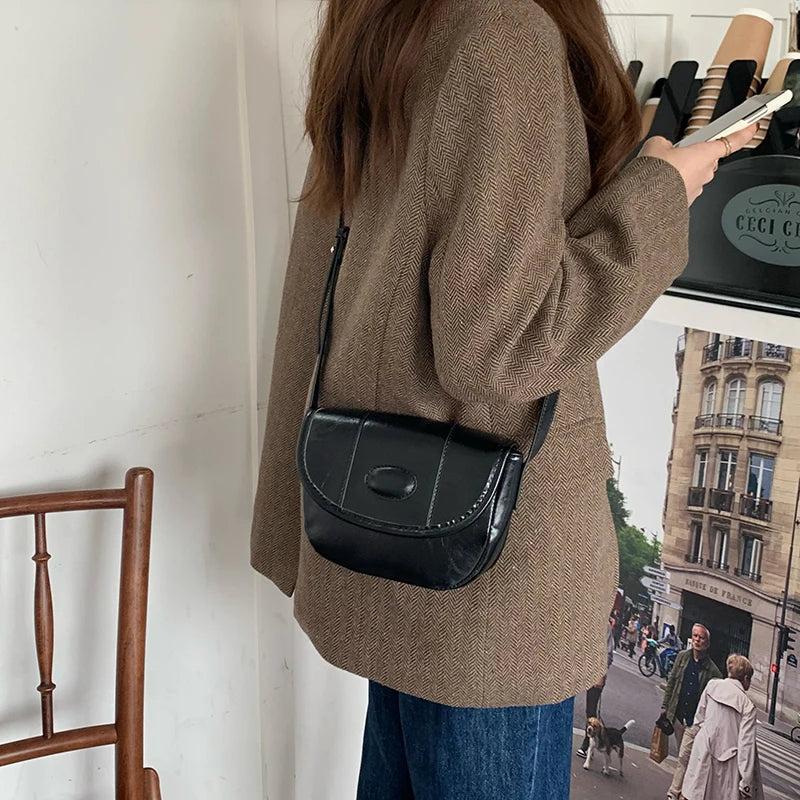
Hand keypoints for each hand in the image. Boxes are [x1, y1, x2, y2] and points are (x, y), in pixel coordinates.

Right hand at [639, 123, 758, 204]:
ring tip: (662, 170)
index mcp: (705, 153)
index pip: (733, 140)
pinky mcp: (686, 201)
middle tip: (677, 151)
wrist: (643, 203)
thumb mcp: (655, 145)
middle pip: (707, 157)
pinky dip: (674, 185)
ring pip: (694, 174)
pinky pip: (684, 188)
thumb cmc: (653, 176)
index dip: (744, 132)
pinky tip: (660, 183)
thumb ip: (664, 142)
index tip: (751, 127)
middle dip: (694, 153)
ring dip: (683, 170)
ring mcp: (697, 188)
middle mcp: (706, 172)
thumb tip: (663, 146)